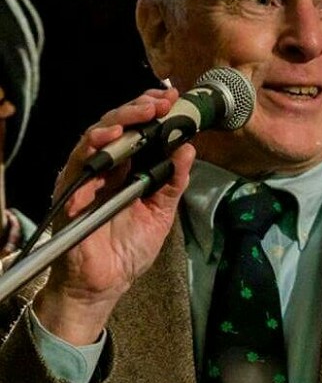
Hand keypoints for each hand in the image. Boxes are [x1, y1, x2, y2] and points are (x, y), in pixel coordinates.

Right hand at [33, 88, 195, 344]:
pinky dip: (95, 146)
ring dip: (120, 119)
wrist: (105, 282)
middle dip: (139, 108)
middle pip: (119, 126)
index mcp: (131, 169)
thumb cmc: (130, 248)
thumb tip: (188, 148)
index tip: (173, 99)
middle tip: (161, 101)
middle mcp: (109, 167)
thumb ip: (173, 182)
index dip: (154, 112)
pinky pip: (79, 161)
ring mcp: (89, 176)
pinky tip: (112, 136)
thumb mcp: (162, 212)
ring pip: (98, 135)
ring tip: (142, 112)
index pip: (140, 131)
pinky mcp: (72, 189)